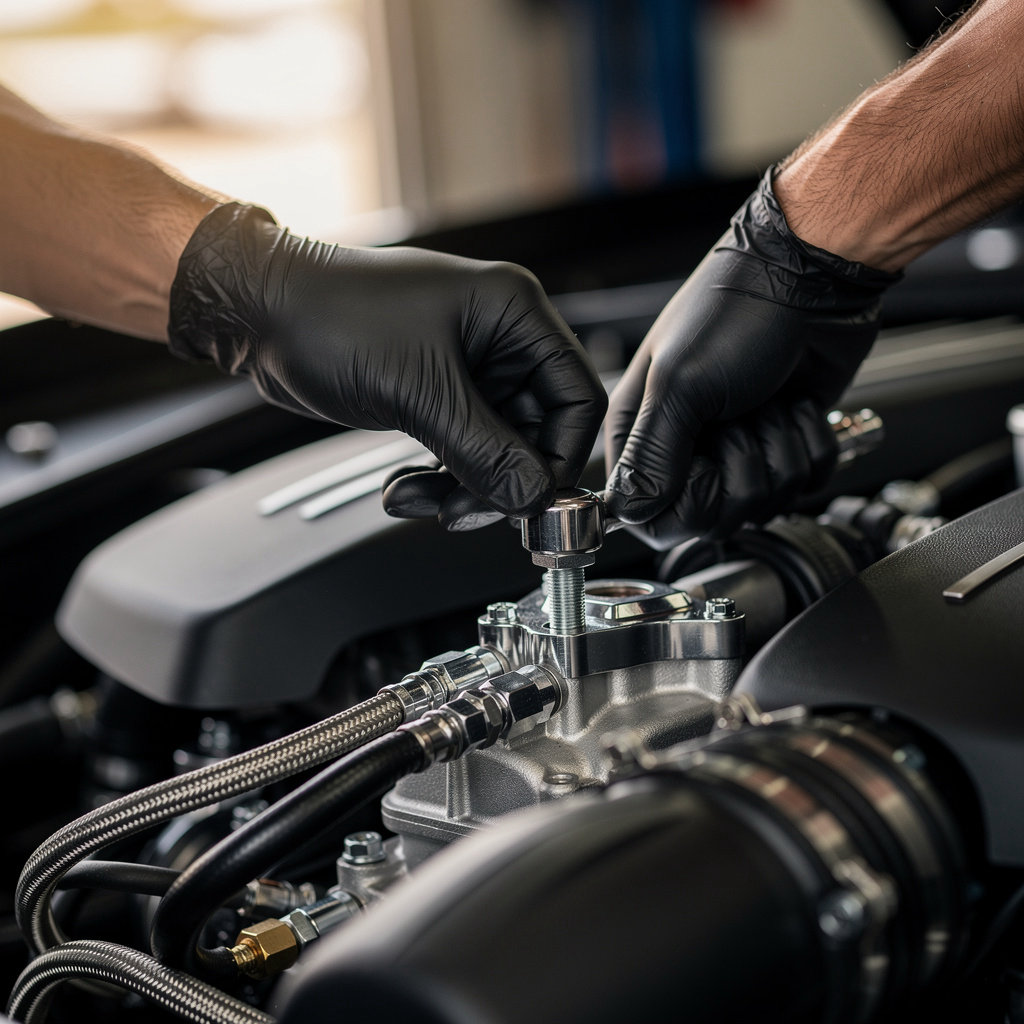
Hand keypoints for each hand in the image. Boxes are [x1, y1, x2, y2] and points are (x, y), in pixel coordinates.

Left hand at [168, 204, 605, 522]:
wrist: (261, 314)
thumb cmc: (332, 317)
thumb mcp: (419, 391)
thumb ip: (484, 451)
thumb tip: (533, 498)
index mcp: (514, 315)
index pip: (576, 398)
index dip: (562, 458)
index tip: (534, 501)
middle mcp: (500, 341)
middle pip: (537, 434)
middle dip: (501, 481)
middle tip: (465, 513)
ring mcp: (468, 371)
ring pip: (497, 452)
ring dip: (462, 488)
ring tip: (415, 500)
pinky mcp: (437, 396)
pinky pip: (461, 452)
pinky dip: (438, 479)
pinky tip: (402, 490)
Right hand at [604, 170, 899, 549]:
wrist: (812, 275)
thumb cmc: (738, 310)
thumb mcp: (681, 383)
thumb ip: (651, 455)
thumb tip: (630, 509)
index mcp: (641, 433)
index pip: (648, 512)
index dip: (684, 502)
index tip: (703, 467)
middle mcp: (684, 446)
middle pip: (712, 516)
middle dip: (742, 470)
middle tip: (740, 419)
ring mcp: (736, 448)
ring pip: (763, 502)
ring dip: (781, 450)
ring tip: (769, 402)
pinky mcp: (782, 444)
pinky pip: (804, 482)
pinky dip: (813, 444)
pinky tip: (797, 406)